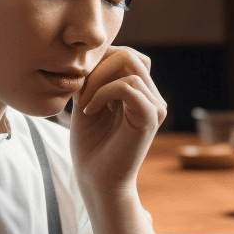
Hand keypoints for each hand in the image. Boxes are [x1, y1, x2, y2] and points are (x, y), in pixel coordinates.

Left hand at [70, 46, 166, 198]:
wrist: (96, 181)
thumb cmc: (90, 147)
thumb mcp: (87, 102)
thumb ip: (93, 78)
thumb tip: (91, 52)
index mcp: (139, 93)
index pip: (126, 55)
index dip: (100, 61)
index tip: (78, 86)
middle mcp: (152, 97)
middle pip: (129, 55)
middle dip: (98, 68)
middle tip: (79, 94)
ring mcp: (155, 106)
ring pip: (130, 65)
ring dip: (97, 81)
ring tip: (83, 104)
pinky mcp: (151, 117)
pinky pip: (128, 86)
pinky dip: (102, 93)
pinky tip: (88, 111)